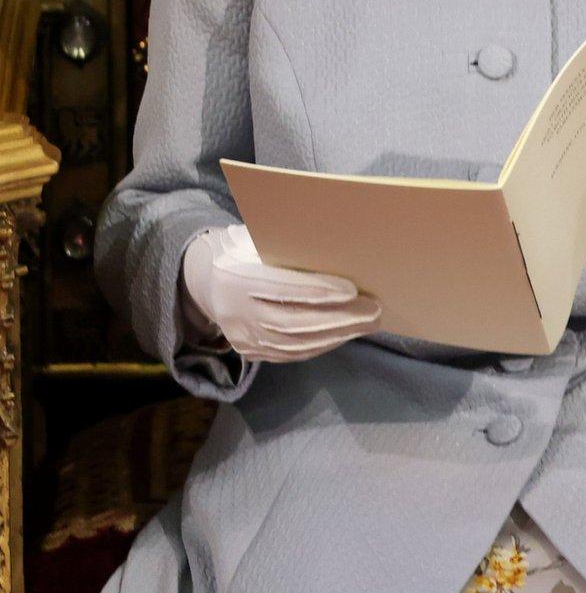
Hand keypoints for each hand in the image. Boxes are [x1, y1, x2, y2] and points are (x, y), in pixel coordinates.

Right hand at [179, 223, 381, 362]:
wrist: (205, 279)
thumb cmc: (245, 248)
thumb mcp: (257, 239)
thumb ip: (285, 246)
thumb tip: (337, 248)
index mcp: (235, 275)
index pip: (283, 287)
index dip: (319, 290)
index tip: (353, 290)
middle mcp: (235, 311)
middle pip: (293, 320)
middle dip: (338, 318)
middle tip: (373, 310)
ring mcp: (241, 336)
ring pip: (294, 342)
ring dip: (336, 334)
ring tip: (367, 323)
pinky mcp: (249, 351)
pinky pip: (290, 353)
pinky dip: (321, 345)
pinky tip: (343, 334)